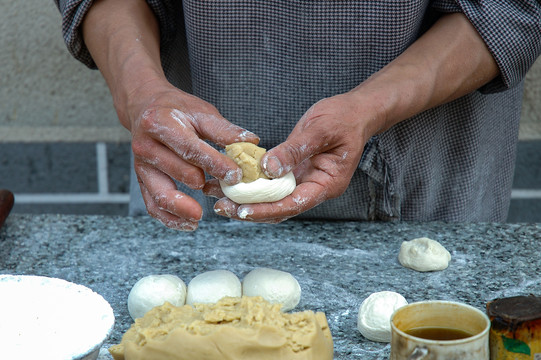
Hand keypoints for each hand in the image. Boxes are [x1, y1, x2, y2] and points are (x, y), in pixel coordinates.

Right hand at [127, 79, 258, 229]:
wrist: (146, 108)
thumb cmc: (177, 110)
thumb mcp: (201, 111)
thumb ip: (223, 130)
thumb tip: (250, 142)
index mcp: (161, 123)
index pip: (190, 148)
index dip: (214, 163)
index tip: (235, 175)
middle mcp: (146, 145)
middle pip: (177, 170)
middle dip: (202, 183)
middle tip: (228, 192)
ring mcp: (140, 165)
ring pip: (160, 193)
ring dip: (182, 208)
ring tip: (200, 217)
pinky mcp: (141, 180)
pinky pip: (152, 204)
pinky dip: (169, 218)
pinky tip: (189, 224)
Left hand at [205, 91, 372, 222]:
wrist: (353, 111)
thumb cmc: (344, 119)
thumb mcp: (320, 130)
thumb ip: (295, 150)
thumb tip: (269, 168)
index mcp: (326, 184)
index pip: (294, 205)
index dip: (267, 210)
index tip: (242, 211)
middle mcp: (313, 188)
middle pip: (279, 208)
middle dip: (250, 210)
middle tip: (221, 208)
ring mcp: (303, 181)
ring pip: (272, 199)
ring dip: (247, 200)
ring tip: (218, 197)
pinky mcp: (293, 171)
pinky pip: (270, 183)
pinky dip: (251, 183)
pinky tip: (230, 181)